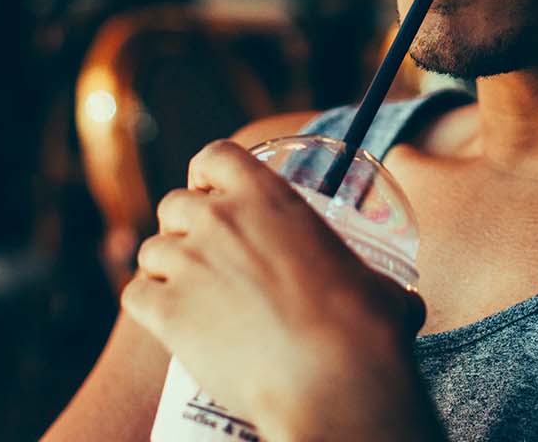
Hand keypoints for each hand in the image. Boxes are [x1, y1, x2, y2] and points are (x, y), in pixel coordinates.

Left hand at [122, 140, 437, 441]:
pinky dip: (148, 307)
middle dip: (183, 228)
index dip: (207, 175)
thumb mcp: (376, 284)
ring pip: (150, 250)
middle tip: (205, 259)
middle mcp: (220, 219)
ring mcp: (188, 263)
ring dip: (164, 269)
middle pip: (174, 204)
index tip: (211, 194)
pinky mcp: (166, 311)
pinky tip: (169, 324)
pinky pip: (134, 295)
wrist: (332, 381)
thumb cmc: (363, 330)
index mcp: (268, 197)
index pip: (215, 156)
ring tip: (188, 298)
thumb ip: (374, 280)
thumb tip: (402, 302)